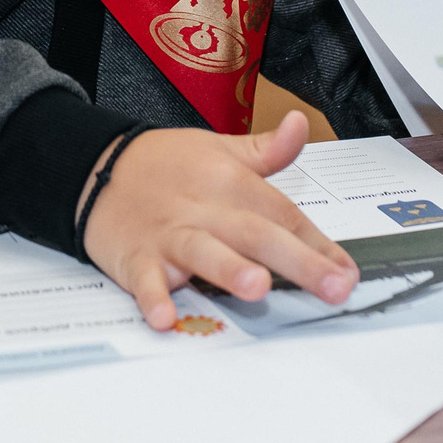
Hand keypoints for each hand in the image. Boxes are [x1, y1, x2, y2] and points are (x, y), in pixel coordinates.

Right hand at [80, 113, 356, 329]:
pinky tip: (165, 317)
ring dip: (229, 270)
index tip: (347, 272)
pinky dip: (153, 298)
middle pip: (255, 234)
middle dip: (297, 262)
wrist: (95, 166)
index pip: (282, 213)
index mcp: (229, 181)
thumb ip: (265, 149)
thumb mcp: (217, 148)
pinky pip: (145, 281)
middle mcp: (204, 208)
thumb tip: (301, 125)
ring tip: (256, 288)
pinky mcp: (136, 258)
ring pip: (203, 252)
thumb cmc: (164, 165)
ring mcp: (169, 235)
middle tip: (332, 287)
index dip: (318, 244)